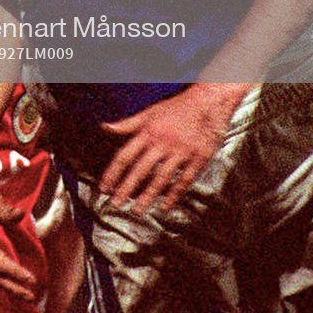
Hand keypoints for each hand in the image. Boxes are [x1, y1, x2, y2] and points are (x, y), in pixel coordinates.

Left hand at [98, 82, 250, 211]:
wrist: (209, 101)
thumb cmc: (176, 108)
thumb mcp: (149, 112)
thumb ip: (127, 124)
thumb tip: (104, 127)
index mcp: (148, 132)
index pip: (125, 156)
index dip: (113, 173)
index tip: (104, 188)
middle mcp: (162, 143)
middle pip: (140, 169)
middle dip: (126, 188)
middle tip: (115, 204)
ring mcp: (181, 151)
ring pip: (161, 178)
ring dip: (148, 196)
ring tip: (137, 211)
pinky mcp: (199, 158)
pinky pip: (184, 180)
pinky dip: (174, 195)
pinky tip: (165, 207)